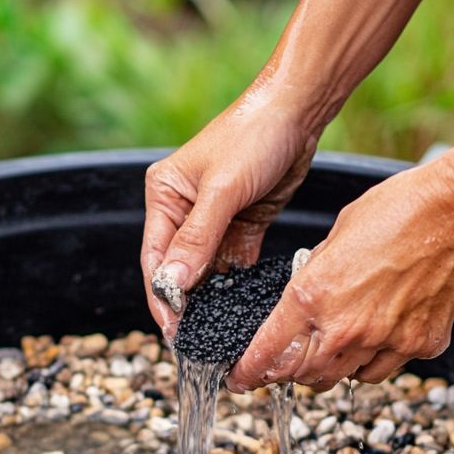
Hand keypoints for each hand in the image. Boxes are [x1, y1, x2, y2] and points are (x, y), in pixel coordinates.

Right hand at [141, 83, 319, 338]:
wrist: (298, 111)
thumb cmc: (253, 135)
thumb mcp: (223, 190)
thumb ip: (198, 240)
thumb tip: (173, 285)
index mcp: (164, 197)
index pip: (155, 259)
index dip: (163, 298)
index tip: (172, 331)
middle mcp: (182, 211)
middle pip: (178, 270)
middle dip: (185, 306)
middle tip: (194, 342)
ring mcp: (212, 221)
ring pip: (206, 273)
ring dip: (210, 301)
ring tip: (216, 334)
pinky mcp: (241, 226)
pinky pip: (233, 266)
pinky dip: (236, 287)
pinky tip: (240, 312)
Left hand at [225, 159, 453, 391]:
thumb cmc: (398, 209)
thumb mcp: (334, 237)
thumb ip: (313, 277)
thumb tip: (302, 297)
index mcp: (313, 296)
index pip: (269, 353)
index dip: (249, 372)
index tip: (238, 379)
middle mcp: (347, 328)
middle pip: (304, 376)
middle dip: (290, 373)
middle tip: (286, 363)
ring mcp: (387, 342)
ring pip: (345, 378)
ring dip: (333, 368)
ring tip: (337, 343)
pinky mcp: (421, 345)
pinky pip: (387, 367)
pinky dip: (375, 359)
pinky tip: (378, 333)